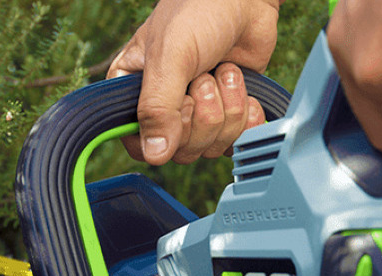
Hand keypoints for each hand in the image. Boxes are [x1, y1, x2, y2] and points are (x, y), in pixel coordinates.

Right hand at [107, 0, 281, 164]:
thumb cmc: (199, 11)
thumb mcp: (170, 56)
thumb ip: (158, 107)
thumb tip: (155, 155)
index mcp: (133, 90)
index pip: (139, 143)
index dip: (164, 133)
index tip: (179, 104)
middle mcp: (164, 106)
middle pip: (180, 150)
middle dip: (203, 114)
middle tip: (205, 77)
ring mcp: (198, 111)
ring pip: (210, 146)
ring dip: (228, 110)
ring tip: (225, 72)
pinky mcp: (229, 113)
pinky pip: (236, 141)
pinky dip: (247, 119)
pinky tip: (246, 91)